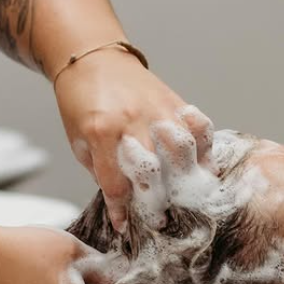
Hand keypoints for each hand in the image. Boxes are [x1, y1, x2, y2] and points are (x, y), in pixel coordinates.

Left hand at [55, 48, 214, 231]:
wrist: (91, 57)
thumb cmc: (80, 101)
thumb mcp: (78, 141)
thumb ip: (102, 170)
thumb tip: (125, 201)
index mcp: (100, 132)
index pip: (116, 183)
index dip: (121, 210)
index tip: (126, 226)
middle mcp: (132, 121)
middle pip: (152, 172)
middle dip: (157, 202)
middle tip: (160, 219)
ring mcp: (157, 109)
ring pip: (182, 150)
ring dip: (187, 177)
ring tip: (188, 196)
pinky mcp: (174, 100)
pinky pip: (198, 126)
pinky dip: (205, 147)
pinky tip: (204, 164)